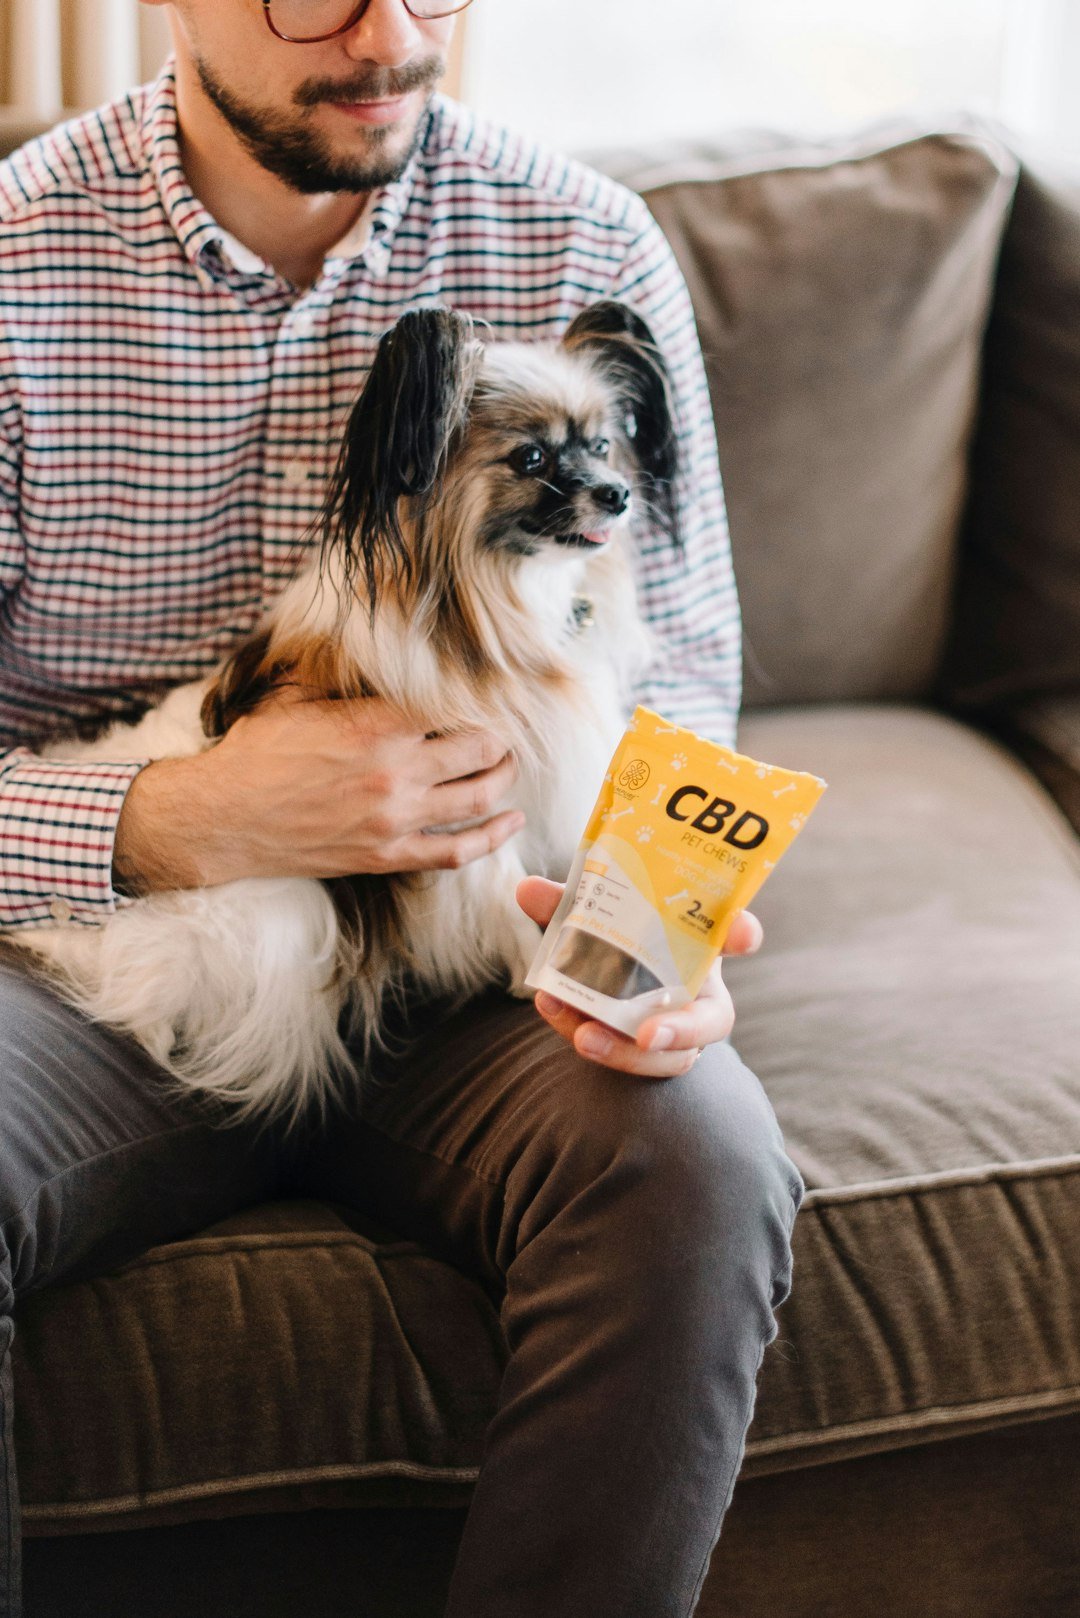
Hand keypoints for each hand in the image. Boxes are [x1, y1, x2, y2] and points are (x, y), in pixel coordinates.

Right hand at [114, 690, 522, 892]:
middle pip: (479, 748)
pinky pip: (456, 851)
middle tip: (503, 729)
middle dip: (499, 736)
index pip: (453, 706)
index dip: (476, 698)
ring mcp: (395, 819)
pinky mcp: (387, 856)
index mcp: (374, 725)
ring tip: (510, 765)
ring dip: (505, 778)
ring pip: (479, 799)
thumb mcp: (296, 697)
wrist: (222, 818)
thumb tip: (372, 647)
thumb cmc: (254, 753)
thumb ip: (343, 678)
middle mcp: (394, 772)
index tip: (485, 694)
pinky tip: (512, 821)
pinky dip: (492, 837)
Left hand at [515, 875, 762, 1077]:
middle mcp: (698, 992)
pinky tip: (555, 1012)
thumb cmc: (616, 930)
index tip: (741, 933)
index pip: (736, 934)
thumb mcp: (595, 910)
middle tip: (647, 1034)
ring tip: (584, 1036)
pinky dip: (588, 1038)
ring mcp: (675, 1030)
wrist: (605, 968)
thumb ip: (568, 902)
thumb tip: (527, 890)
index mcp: (701, 943)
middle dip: (682, 1030)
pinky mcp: (643, 1054)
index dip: (743, 933)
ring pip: (668, 1058)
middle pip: (711, 1021)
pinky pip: (625, 1059)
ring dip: (624, 1052)